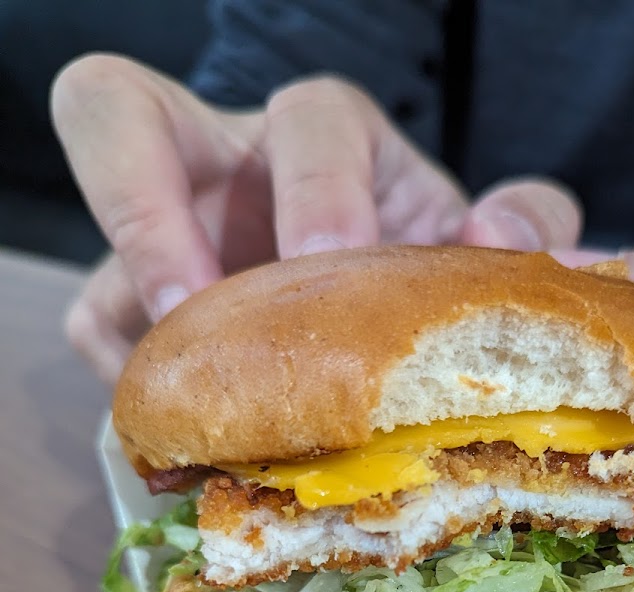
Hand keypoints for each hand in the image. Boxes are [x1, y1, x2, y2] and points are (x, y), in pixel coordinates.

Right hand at [51, 54, 582, 382]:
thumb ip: (524, 224)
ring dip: (132, 307)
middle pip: (124, 115)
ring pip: (102, 235)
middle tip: (198, 308)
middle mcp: (230, 166)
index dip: (318, 188)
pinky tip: (192, 423)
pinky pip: (97, 326)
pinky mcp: (132, 299)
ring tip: (184, 389)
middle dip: (149, 213)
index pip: (314, 120)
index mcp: (331, 144)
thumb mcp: (475, 241)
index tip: (338, 266)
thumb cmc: (422, 267)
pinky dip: (133, 375)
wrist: (380, 324)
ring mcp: (171, 229)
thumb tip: (523, 243)